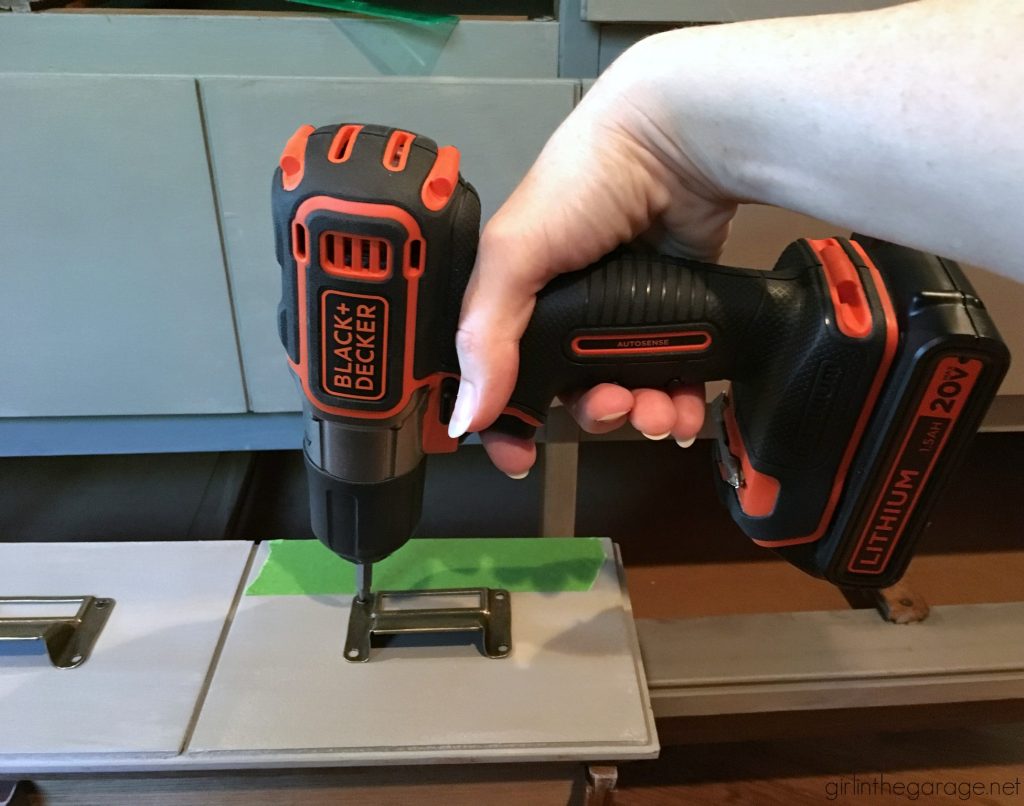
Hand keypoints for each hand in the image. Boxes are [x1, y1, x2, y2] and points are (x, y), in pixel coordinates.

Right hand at [448, 37, 738, 476]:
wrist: (677, 141)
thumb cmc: (584, 185)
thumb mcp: (515, 255)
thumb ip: (485, 336)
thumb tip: (466, 418)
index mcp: (519, 295)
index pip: (499, 371)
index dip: (504, 419)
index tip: (517, 457)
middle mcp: (569, 309)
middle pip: (571, 390)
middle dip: (592, 413)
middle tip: (614, 407)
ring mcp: (625, 311)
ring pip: (627, 389)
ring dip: (640, 415)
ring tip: (659, 413)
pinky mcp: (676, 311)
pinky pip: (674, 373)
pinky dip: (677, 401)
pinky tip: (684, 411)